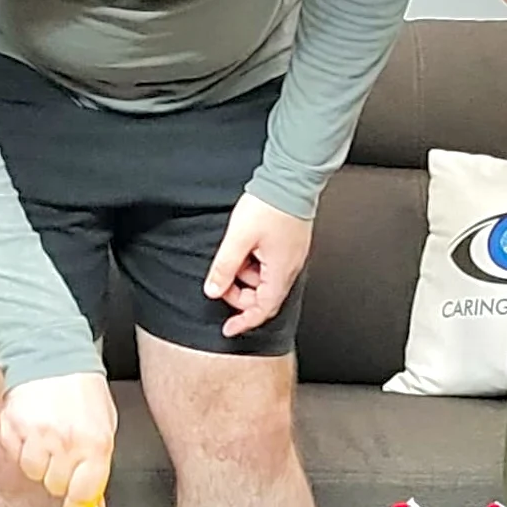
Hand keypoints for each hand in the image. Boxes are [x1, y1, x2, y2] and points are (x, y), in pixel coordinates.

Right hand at [0, 371, 120, 506]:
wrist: (52, 356)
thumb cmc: (81, 390)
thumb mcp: (104, 427)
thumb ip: (99, 467)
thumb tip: (95, 505)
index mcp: (95, 443)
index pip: (84, 494)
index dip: (78, 505)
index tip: (75, 506)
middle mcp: (66, 442)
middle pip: (56, 487)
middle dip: (61, 475)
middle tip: (65, 453)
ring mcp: (36, 436)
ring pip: (34, 473)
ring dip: (40, 461)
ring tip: (48, 437)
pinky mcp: (12, 429)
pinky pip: (15, 456)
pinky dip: (22, 447)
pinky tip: (33, 428)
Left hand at [204, 192, 313, 335]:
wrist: (291, 178)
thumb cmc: (270, 204)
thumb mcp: (238, 238)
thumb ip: (224, 267)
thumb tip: (214, 290)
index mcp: (280, 271)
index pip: (263, 310)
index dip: (244, 322)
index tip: (229, 328)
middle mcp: (290, 268)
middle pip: (264, 297)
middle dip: (241, 297)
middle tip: (223, 284)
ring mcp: (292, 256)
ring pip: (266, 281)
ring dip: (246, 278)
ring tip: (234, 257)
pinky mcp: (290, 244)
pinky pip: (270, 266)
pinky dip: (254, 265)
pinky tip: (245, 249)